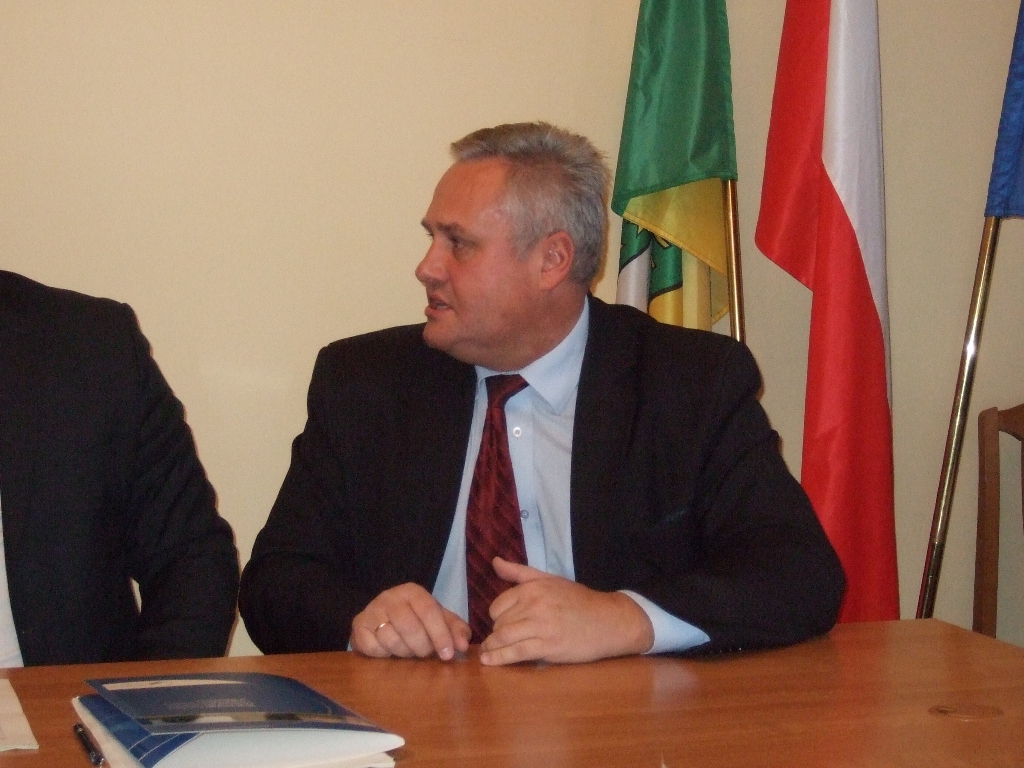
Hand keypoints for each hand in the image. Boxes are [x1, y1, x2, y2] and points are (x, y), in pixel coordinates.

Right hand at [350, 583, 470, 660]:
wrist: (381, 619)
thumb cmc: (415, 620)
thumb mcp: (438, 621)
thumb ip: (455, 630)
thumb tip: (463, 645)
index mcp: (412, 592)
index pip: (429, 611)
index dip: (440, 635)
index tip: (447, 655)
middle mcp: (390, 597)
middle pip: (410, 626)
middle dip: (422, 647)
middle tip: (425, 654)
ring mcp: (371, 610)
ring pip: (391, 639)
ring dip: (404, 652)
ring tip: (408, 651)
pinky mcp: (358, 626)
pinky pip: (373, 647)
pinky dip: (384, 655)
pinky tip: (389, 651)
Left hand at [479, 557, 653, 664]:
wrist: (607, 621)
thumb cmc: (578, 600)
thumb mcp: (549, 579)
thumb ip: (519, 572)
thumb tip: (495, 562)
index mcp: (533, 588)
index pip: (498, 606)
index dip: (496, 617)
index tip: (501, 624)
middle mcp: (534, 604)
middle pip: (499, 623)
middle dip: (495, 634)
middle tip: (498, 641)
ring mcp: (541, 626)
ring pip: (504, 638)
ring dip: (492, 648)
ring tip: (487, 653)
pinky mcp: (548, 646)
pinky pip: (516, 653)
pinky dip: (499, 659)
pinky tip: (489, 662)